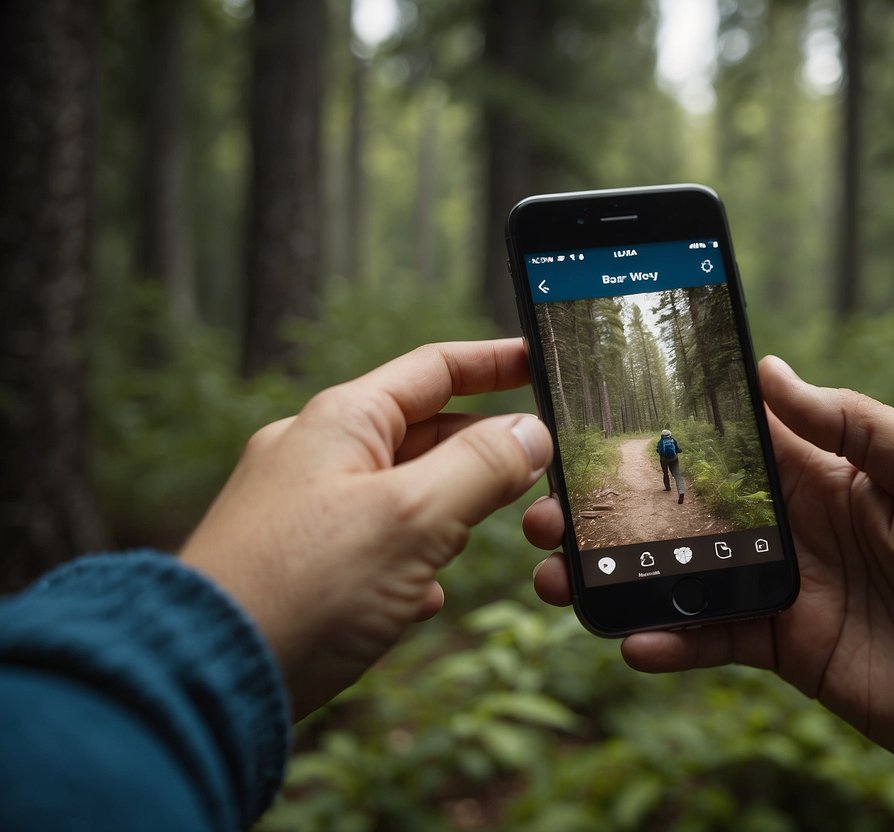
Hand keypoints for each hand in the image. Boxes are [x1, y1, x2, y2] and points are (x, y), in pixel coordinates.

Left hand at [182, 340, 550, 717]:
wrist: (204, 677)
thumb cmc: (305, 586)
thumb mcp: (414, 516)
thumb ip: (482, 467)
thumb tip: (530, 434)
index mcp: (344, 420)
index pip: (436, 369)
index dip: (495, 363)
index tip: (540, 362)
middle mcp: (318, 452)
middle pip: (424, 433)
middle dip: (479, 456)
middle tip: (533, 474)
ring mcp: (303, 508)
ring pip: (403, 494)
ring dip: (445, 518)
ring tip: (463, 546)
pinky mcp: (298, 563)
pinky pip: (373, 546)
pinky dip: (406, 565)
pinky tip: (414, 599)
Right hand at [524, 355, 893, 808]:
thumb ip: (857, 424)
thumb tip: (776, 371)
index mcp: (836, 472)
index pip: (744, 433)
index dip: (681, 418)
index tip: (610, 404)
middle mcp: (802, 525)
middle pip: (694, 504)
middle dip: (624, 498)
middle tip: (556, 497)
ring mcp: (791, 590)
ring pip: (686, 570)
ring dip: (623, 569)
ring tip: (560, 570)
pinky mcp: (789, 651)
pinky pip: (714, 640)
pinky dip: (671, 640)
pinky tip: (628, 637)